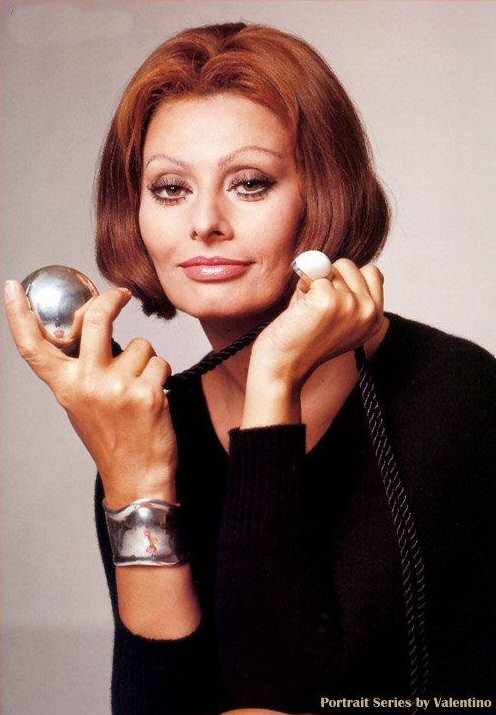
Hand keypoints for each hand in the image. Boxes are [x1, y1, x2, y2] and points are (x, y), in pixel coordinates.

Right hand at [4, 280, 177, 507]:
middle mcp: (87, 384)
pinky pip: (160, 362)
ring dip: (146, 361)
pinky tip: (155, 398)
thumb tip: (92, 332)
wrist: (137, 478)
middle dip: (111, 301)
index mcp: (65, 388)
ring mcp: (117, 387)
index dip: (19, 315)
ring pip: (140, 345)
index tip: (13, 288)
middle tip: (122, 295)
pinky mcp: (146, 392)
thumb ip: (82, 372)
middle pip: (95, 321)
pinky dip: (162, 375)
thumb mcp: (82, 406)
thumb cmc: (113, 441)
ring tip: (140, 390)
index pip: (34, 347)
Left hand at [250, 258, 383, 386]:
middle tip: (315, 307)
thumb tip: (334, 263)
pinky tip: (298, 308)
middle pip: (348, 265)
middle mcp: (368, 312)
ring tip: (306, 310)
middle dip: (327, 278)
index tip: (332, 299)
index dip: (346, 278)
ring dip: (312, 282)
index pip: (372, 272)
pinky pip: (312, 271)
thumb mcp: (337, 316)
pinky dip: (301, 284)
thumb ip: (346, 291)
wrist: (282, 367)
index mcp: (375, 318)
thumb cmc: (302, 339)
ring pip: (329, 266)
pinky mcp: (328, 299)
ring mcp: (350, 305)